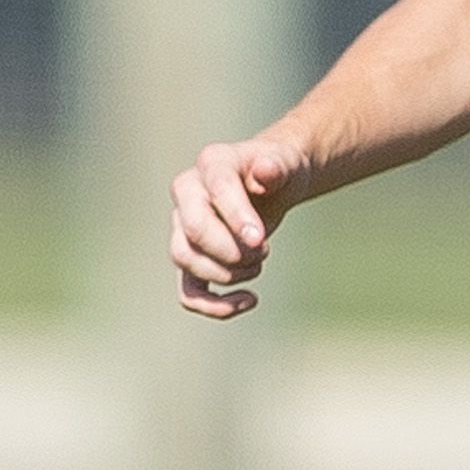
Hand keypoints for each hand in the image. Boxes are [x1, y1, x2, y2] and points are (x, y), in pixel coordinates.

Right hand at [168, 135, 305, 317]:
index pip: (216, 191)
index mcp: (212, 164)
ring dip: (226, 273)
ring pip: (185, 259)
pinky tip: (249, 301)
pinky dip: (214, 305)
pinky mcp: (192, 255)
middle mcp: (188, 192)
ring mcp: (183, 225)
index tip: (261, 241)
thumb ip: (276, 167)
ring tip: (258, 265)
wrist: (273, 182)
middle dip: (232, 251)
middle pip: (193, 231)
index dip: (238, 219)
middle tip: (263, 251)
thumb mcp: (286, 163)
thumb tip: (265, 171)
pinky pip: (189, 290)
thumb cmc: (279, 170)